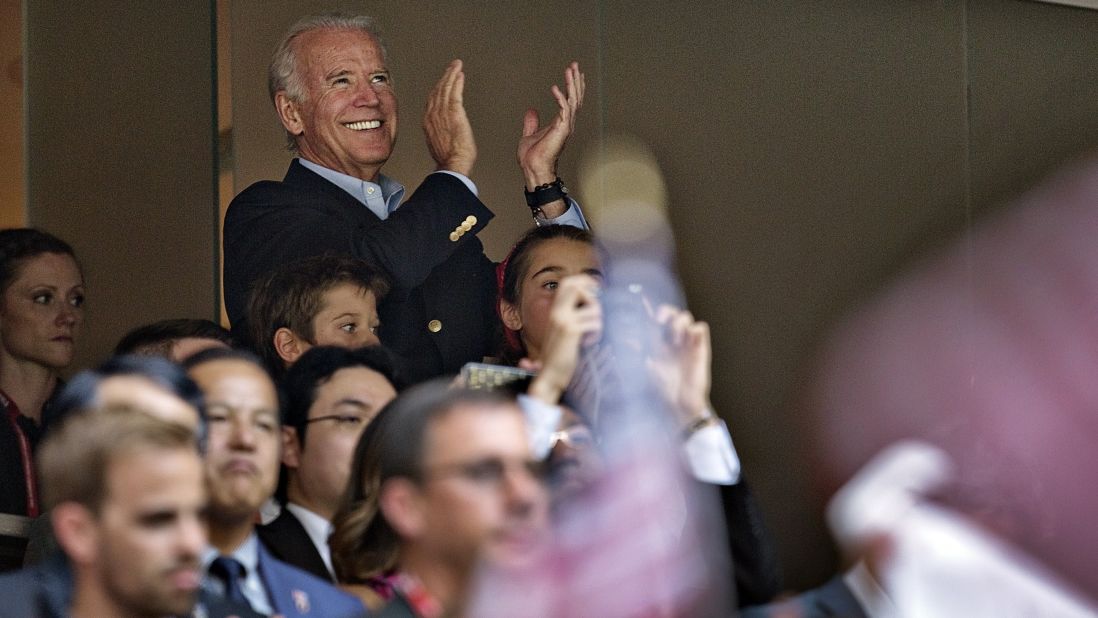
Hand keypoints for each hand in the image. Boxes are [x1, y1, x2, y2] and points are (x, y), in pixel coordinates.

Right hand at [423, 59, 475, 175]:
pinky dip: (457, 82)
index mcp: (428, 122)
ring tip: (456, 66)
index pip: (432, 100)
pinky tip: (460, 74)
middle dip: (445, 77)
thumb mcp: (438, 143)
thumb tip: (442, 132)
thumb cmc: (448, 159)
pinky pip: (455, 92)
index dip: (438, 88)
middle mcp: (433, 115)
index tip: (444, 80)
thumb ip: (439, 132)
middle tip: (451, 67)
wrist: (452, 164)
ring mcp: (443, 113)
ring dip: (451, 75)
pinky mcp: (454, 113)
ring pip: (446, 89)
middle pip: (438, 91)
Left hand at [517, 62, 584, 216]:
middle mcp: (566, 124)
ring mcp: (565, 127)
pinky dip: (560, 98)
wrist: (532, 169)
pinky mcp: (561, 130)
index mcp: (560, 124)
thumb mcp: (529, 134)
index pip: (570, 101)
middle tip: (575, 65)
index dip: (572, 87)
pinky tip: (555, 88)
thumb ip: (531, 122)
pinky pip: (564, 110)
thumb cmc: (532, 157)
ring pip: (573, 101)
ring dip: (572, 84)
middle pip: (575, 98)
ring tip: (571, 69)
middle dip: (575, 81)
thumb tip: (531, 111)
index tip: (573, 73)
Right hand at [526, 274, 601, 404]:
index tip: (596, 292)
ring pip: (593, 307)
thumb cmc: (560, 356)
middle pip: (578, 287)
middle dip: (593, 297)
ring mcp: (563, 320)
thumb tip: (593, 302)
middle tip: (596, 313)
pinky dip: (597, 333)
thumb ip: (573, 316)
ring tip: (592, 334)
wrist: (550, 376)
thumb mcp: (564, 331)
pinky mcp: (571, 331)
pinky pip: (594, 322)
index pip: (568, 283)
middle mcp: (557, 312)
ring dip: (598, 321)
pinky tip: (589, 342)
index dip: (584, 282)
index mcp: (554, 311)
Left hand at [646, 306, 712, 424]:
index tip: (640, 299)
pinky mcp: (700, 347)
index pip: (653, 319)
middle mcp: (672, 338)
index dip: (648, 308)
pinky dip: (694, 329)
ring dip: (678, 323)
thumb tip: (625, 339)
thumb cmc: (662, 387)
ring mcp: (687, 342)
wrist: (680, 401)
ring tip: (675, 341)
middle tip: (659, 320)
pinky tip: (688, 340)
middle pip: (671, 312)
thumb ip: (638, 352)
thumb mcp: (646, 368)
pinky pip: (700, 328)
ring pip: (685, 316)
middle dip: (666, 311)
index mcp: (657, 341)